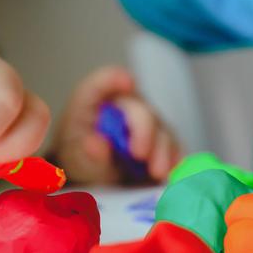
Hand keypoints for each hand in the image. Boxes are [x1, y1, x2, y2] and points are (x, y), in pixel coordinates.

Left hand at [53, 66, 180, 183]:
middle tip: (140, 154)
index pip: (104, 81)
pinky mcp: (163, 140)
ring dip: (162, 150)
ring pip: (162, 129)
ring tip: (157, 172)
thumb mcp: (77, 157)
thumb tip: (96, 144)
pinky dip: (174, 158)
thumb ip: (88, 150)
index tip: (127, 83)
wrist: (97, 173)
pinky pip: (174, 146)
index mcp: (95, 100)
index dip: (115, 80)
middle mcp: (125, 104)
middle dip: (144, 131)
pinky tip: (171, 171)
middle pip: (141, 110)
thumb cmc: (82, 156)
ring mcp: (148, 121)